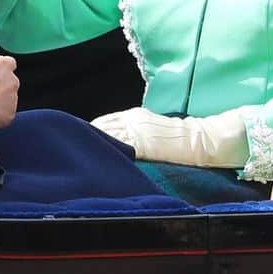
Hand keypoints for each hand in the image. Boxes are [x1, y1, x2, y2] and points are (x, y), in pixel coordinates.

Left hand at [91, 107, 247, 166]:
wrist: (197, 138)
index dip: (92, 131)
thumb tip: (120, 140)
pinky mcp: (141, 144)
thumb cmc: (177, 135)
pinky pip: (118, 146)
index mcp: (134, 114)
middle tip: (75, 149)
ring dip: (93, 145)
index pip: (104, 121)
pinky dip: (106, 150)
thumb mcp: (152, 126)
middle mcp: (132, 119)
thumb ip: (134, 130)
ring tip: (82, 156)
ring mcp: (136, 131)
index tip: (82, 140)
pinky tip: (99, 159)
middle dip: (87, 137)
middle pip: (100, 127)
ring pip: (106, 136)